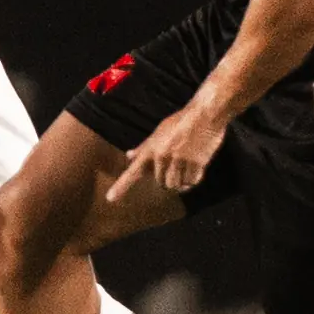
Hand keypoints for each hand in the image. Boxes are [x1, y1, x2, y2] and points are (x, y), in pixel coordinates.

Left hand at [107, 101, 227, 200]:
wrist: (204, 114)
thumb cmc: (181, 122)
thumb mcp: (159, 132)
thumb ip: (144, 147)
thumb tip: (129, 156)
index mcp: (150, 149)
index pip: (132, 171)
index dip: (121, 187)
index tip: (110, 199)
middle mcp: (161, 156)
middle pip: (161, 183)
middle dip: (170, 178)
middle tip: (179, 164)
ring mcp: (178, 160)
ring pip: (176, 186)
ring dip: (183, 181)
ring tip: (187, 166)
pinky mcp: (195, 163)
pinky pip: (192, 182)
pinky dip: (195, 178)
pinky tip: (197, 165)